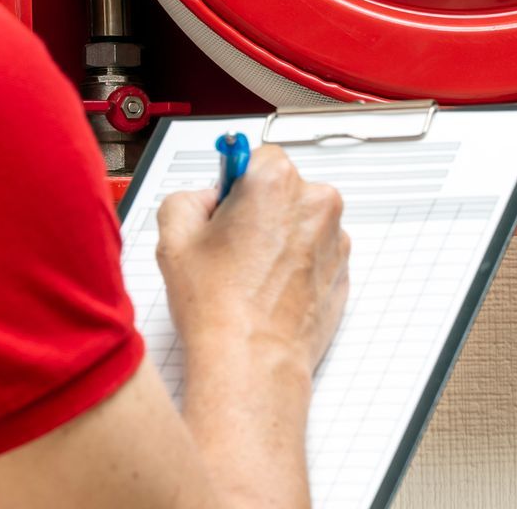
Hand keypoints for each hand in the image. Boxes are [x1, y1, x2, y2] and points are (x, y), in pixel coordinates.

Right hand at [156, 145, 350, 379]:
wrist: (252, 360)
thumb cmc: (220, 307)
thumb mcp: (174, 237)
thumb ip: (186, 198)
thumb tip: (202, 200)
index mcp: (275, 181)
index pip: (254, 155)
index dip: (233, 183)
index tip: (225, 203)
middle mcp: (314, 202)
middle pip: (282, 188)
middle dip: (258, 209)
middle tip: (230, 245)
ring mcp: (335, 239)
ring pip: (301, 222)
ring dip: (280, 237)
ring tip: (248, 274)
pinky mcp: (342, 271)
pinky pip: (316, 253)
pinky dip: (297, 265)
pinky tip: (268, 289)